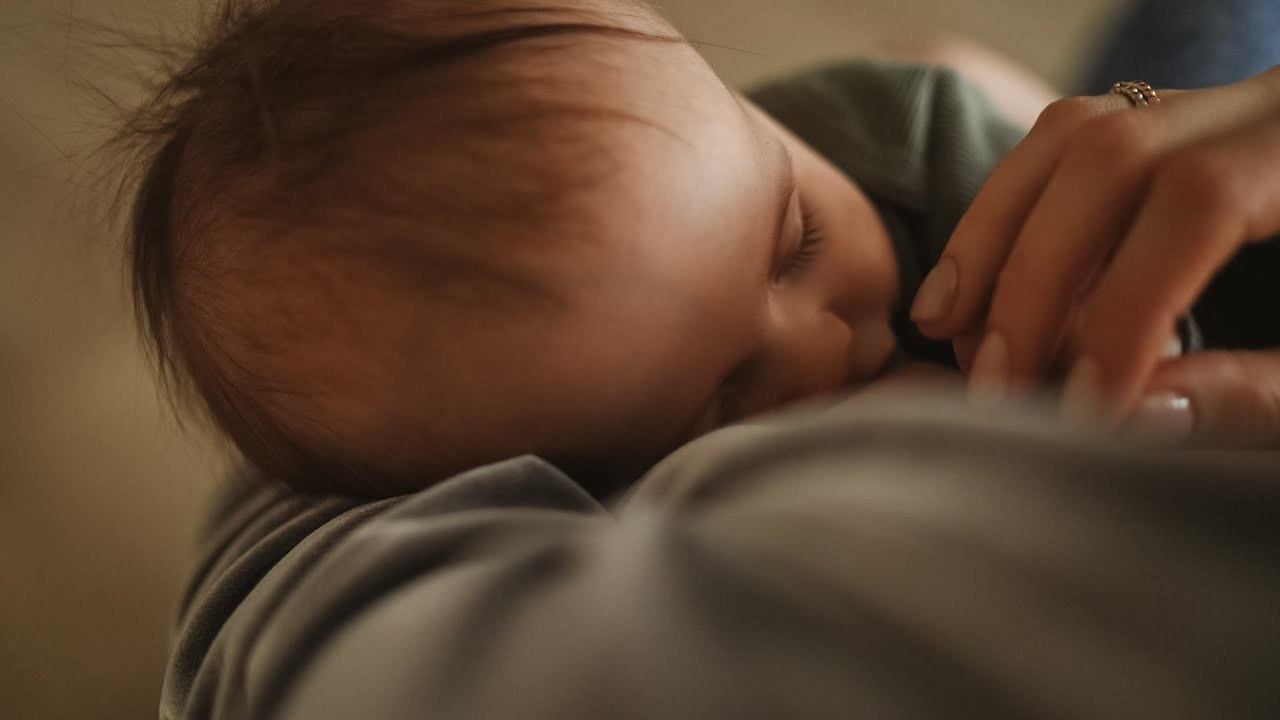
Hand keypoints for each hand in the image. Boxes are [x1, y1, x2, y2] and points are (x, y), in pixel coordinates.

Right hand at [909, 66, 1279, 442]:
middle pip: (1110, 152)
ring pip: (1072, 133)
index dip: (1125, 309)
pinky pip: (1069, 144)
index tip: (1084, 409)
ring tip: (947, 326)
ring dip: (993, 235)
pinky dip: (1008, 215)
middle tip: (997, 381)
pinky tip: (974, 284)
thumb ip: (1260, 397)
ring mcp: (1224, 104)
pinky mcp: (1182, 126)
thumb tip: (1127, 413)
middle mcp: (1273, 104)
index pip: (1202, 202)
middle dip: (1033, 275)